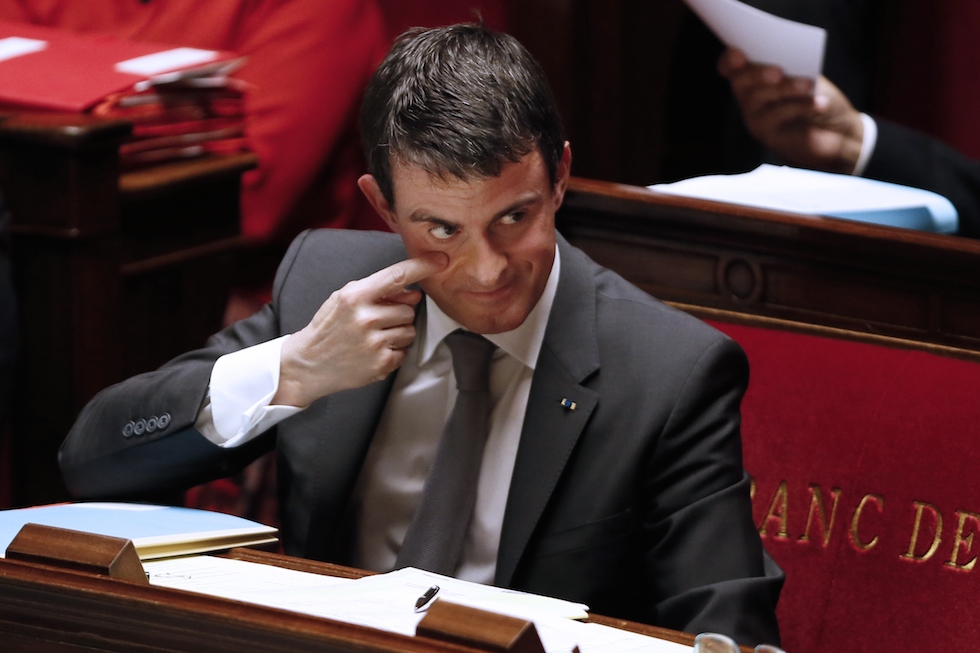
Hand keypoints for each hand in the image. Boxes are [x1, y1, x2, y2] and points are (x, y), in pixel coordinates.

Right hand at [274, 253, 447, 406]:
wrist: (308, 363)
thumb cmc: (329, 327)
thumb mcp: (344, 299)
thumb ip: (378, 292)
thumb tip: (415, 292)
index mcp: (355, 296)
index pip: (397, 275)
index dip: (422, 266)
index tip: (441, 260)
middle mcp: (366, 318)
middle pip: (409, 310)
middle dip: (399, 315)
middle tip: (377, 322)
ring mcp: (374, 343)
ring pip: (410, 331)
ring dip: (398, 333)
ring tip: (374, 337)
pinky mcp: (380, 364)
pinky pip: (405, 351)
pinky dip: (395, 351)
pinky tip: (374, 351)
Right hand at [717, 48, 864, 173]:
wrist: (838, 131)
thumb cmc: (819, 99)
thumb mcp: (807, 73)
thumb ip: (791, 63)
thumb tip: (783, 53)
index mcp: (755, 77)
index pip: (730, 66)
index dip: (730, 59)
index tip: (739, 55)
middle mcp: (749, 98)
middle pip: (740, 81)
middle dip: (757, 73)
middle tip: (778, 72)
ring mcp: (756, 118)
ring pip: (758, 97)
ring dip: (786, 87)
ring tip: (808, 85)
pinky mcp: (768, 136)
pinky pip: (778, 115)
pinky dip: (802, 105)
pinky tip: (820, 103)